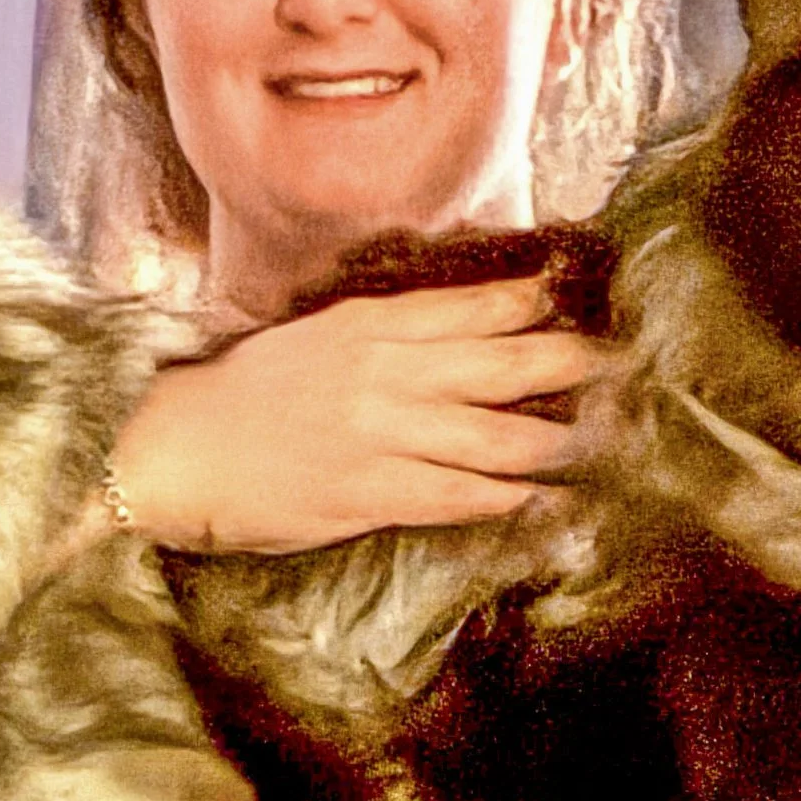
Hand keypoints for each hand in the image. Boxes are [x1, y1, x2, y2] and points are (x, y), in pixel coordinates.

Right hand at [109, 277, 606, 552]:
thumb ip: (382, 334)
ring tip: (608, 442)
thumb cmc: (240, 396)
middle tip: (627, 369)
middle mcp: (385, 372)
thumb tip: (455, 337)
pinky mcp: (370, 492)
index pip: (472, 308)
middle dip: (572, 366)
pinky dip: (507, 498)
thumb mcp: (313, 340)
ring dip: (559, 440)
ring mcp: (381, 434)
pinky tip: (545, 500)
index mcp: (367, 325)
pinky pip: (458, 495)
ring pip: (495, 435)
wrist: (174, 450)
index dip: (534, 305)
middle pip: (503, 363)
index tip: (581, 300)